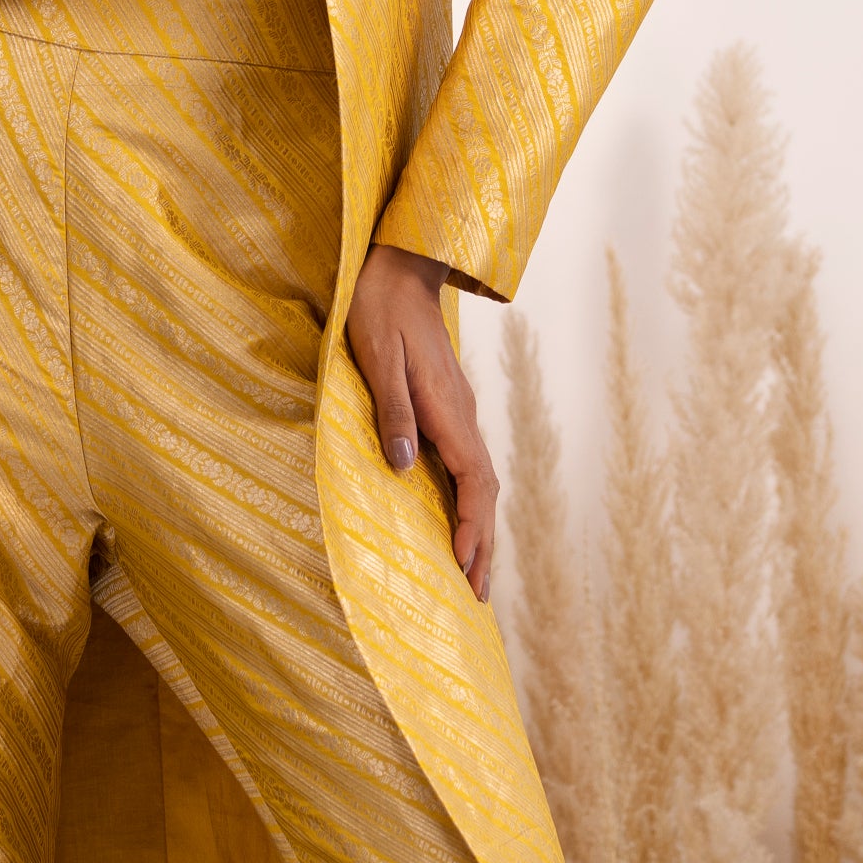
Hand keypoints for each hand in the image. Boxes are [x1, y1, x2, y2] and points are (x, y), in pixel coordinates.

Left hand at [342, 243, 497, 599]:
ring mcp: (459, 413)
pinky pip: (467, 468)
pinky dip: (469, 504)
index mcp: (450, 409)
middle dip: (483, 544)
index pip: (475, 481)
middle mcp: (463, 416)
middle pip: (485, 491)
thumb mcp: (376, 357)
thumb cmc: (379, 308)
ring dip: (479, 529)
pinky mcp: (448, 409)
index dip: (471, 526)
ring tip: (474, 574)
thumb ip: (392, 411)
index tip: (462, 564)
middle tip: (476, 595)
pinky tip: (457, 521)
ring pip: (480, 482)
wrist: (399, 267)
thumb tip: (403, 466)